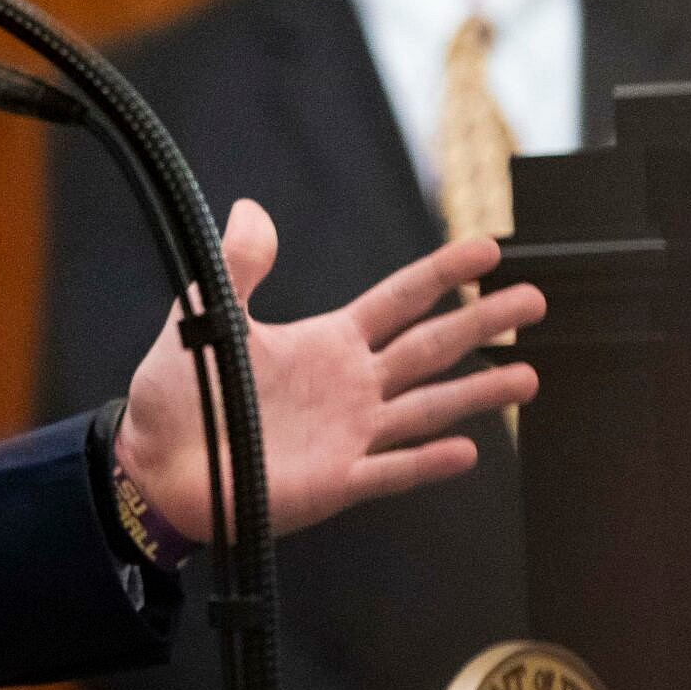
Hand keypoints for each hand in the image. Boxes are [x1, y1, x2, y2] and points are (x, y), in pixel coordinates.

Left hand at [113, 199, 543, 540]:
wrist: (156, 461)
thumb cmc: (182, 391)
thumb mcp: (207, 315)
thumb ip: (237, 267)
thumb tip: (250, 209)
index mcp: (327, 343)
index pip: (398, 301)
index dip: (441, 274)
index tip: (487, 249)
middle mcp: (352, 385)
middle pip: (431, 348)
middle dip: (482, 323)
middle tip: (534, 299)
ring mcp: (352, 434)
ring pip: (428, 409)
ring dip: (477, 394)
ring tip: (528, 376)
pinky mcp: (339, 480)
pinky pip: (392, 470)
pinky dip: (426, 462)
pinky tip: (465, 451)